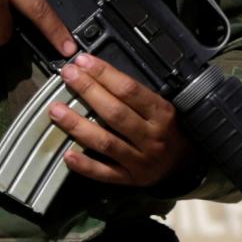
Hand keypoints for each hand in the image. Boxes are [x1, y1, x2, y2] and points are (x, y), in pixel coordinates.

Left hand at [54, 53, 199, 188]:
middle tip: (68, 75)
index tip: (84, 61)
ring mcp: (140, 160)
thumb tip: (100, 74)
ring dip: (77, 125)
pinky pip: (104, 173)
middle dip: (88, 91)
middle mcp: (152, 137)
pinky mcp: (130, 179)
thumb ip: (137, 96)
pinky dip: (85, 165)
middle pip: (115, 113)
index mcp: (162, 114)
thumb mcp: (164, 107)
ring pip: (105, 142)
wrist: (186, 163)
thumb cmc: (170, 129)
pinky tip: (67, 154)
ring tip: (55, 110)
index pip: (130, 90)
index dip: (104, 74)